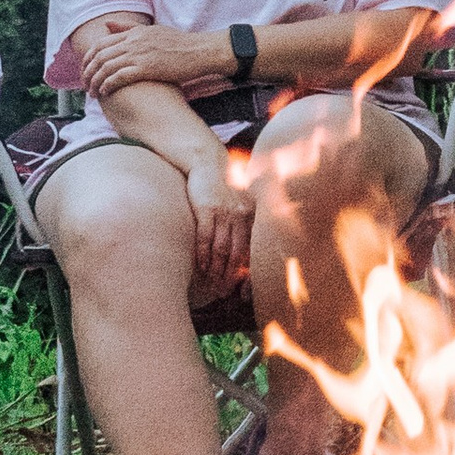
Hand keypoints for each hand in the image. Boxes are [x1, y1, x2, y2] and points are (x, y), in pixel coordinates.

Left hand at [78, 16, 222, 97]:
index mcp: (134, 33)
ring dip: (95, 82)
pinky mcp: (147, 68)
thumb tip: (107, 24)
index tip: (85, 70)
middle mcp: (133, 41)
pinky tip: (105, 93)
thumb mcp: (153, 30)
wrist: (201, 51)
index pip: (100, 44)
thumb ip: (128, 28)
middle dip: (87, 72)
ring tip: (92, 93)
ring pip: (106, 67)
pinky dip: (108, 85)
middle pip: (99, 56)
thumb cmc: (180, 43)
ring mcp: (140, 54)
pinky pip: (119, 77)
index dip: (88, 58)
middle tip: (85, 85)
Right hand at [183, 145, 255, 304]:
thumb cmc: (224, 186)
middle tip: (224, 293)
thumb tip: (246, 251)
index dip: (249, 271)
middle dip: (231, 277)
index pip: (253, 250)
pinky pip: (205, 238)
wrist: (207, 162)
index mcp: (253, 216)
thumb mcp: (241, 202)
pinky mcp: (206, 209)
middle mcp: (242, 215)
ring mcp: (224, 212)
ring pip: (221, 249)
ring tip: (212, 285)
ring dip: (217, 270)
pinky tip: (201, 267)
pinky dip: (203, 255)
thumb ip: (245, 224)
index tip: (243, 289)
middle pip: (238, 254)